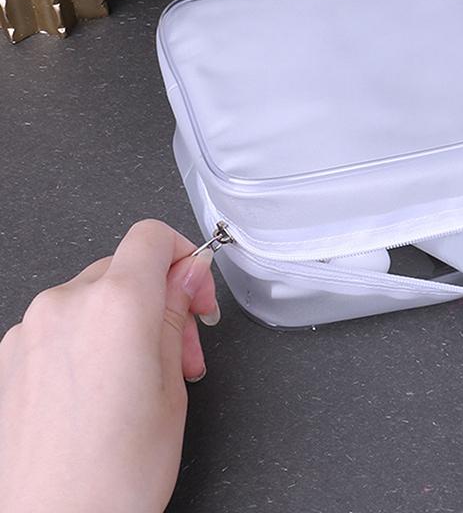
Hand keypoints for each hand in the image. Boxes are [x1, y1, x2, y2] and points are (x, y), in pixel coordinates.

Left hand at [0, 219, 219, 512]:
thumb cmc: (116, 473)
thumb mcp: (173, 384)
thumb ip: (177, 314)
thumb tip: (187, 274)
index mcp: (116, 305)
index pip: (151, 237)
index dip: (182, 256)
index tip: (195, 292)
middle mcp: (65, 305)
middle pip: (124, 268)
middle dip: (160, 298)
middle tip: (181, 349)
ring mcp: (29, 331)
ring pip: (92, 297)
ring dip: (123, 321)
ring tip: (140, 377)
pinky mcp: (8, 358)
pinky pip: (60, 325)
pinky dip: (86, 339)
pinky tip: (100, 390)